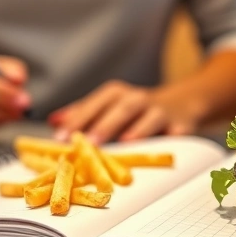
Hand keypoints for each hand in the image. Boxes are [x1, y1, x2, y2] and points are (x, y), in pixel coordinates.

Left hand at [48, 80, 195, 144]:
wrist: (182, 102)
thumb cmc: (136, 110)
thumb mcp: (109, 107)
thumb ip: (82, 114)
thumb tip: (53, 121)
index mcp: (116, 94)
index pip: (94, 104)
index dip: (77, 119)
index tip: (60, 136)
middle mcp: (138, 99)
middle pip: (121, 108)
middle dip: (104, 124)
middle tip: (88, 142)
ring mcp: (161, 110)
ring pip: (150, 116)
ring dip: (138, 129)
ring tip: (126, 142)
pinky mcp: (182, 123)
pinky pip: (178, 129)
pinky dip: (174, 135)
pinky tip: (168, 142)